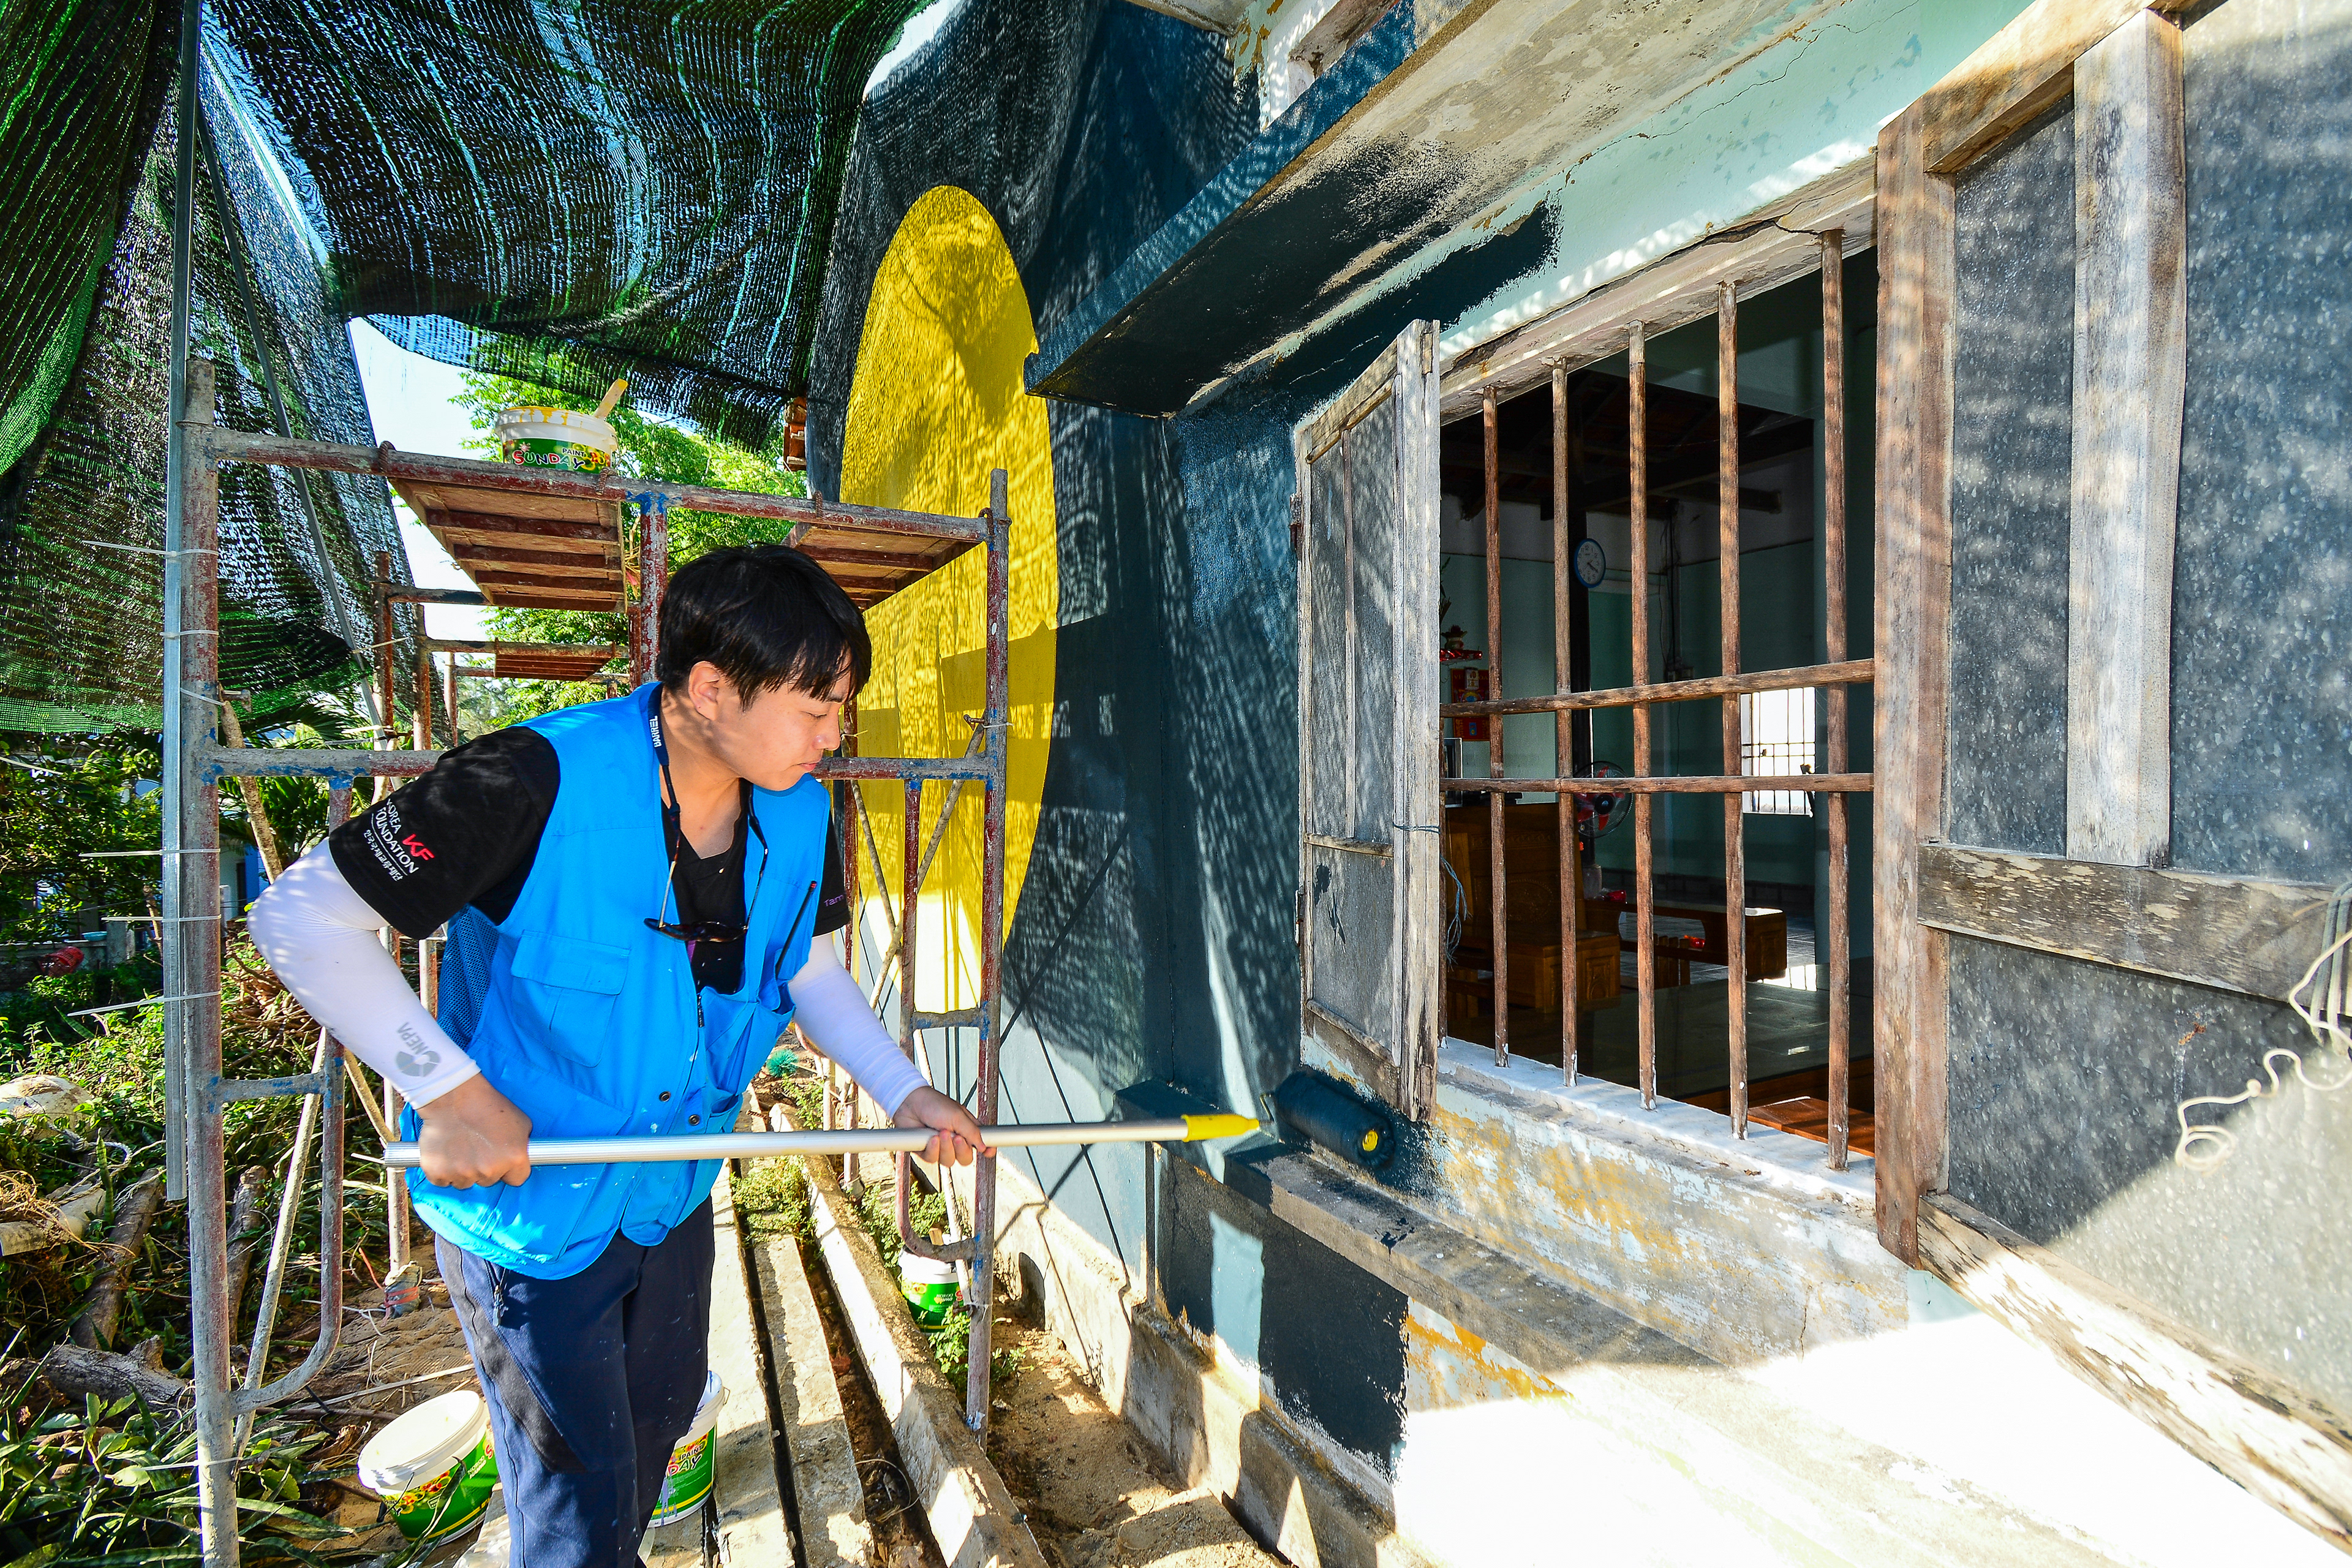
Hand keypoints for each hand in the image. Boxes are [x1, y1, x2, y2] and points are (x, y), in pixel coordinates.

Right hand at [414, 1074, 532, 1188]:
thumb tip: (522, 1157)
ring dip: (463, 1171)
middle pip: (489, 1181)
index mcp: (513, 1158)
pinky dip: (442, 1171)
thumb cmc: (488, 1105)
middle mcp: (489, 1170)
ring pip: (465, 1183)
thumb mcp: (521, 1122)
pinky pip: (442, 1181)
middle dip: (485, 1168)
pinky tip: (445, 1153)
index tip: (501, 1160)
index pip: (517, 1179)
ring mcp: (462, 1174)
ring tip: (460, 1148)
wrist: (454, 1095)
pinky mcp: (437, 1173)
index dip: (510, 1170)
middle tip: (477, 1147)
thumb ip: (523, 1145)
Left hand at [892, 1086, 990, 1167]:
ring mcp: (940, 1148)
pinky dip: (932, 1149)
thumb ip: (972, 1132)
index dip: (987, 1150)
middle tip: (957, 1137)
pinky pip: (933, 1159)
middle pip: (966, 1158)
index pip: (981, 1144)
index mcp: (967, 1130)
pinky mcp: (926, 1152)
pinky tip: (930, 1138)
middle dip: (962, 1150)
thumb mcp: (957, 1116)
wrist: (909, 1103)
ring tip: (940, 1132)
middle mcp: (955, 1141)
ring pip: (949, 1161)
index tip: (989, 1152)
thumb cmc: (934, 1104)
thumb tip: (985, 1147)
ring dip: (946, 1148)